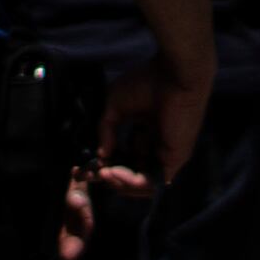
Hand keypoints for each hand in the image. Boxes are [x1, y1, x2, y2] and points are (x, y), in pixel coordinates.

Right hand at [61, 64, 208, 259]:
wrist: (174, 76)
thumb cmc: (146, 83)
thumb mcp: (115, 106)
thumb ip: (106, 130)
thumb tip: (101, 155)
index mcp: (146, 131)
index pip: (125, 156)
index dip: (105, 164)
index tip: (84, 168)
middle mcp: (157, 145)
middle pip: (133, 173)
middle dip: (110, 178)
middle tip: (94, 175)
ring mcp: (167, 154)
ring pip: (142, 183)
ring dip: (119, 183)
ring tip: (105, 174)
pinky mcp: (175, 159)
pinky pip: (152, 182)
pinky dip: (131, 182)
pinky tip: (114, 172)